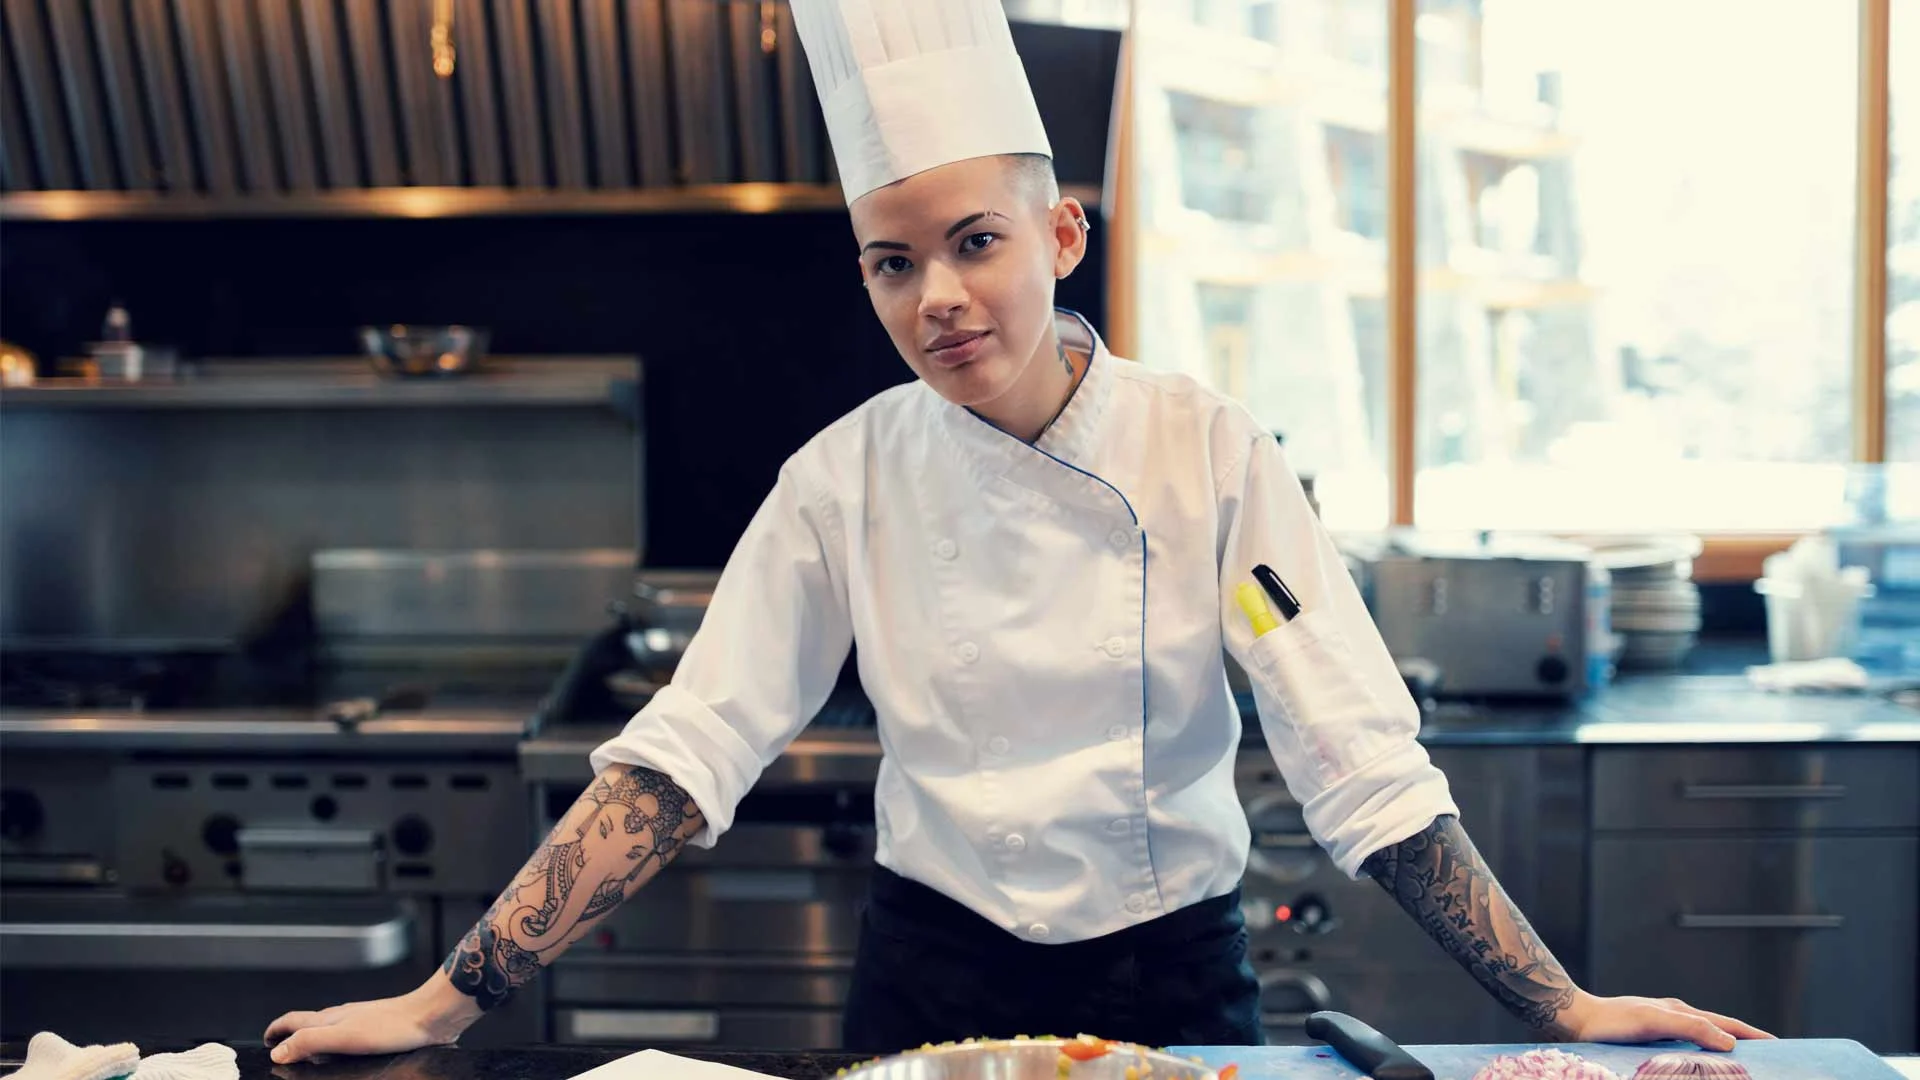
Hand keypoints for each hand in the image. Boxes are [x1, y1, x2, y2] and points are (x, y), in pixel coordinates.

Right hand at [263, 972, 483, 1063]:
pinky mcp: (379, 1029)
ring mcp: (361, 1021)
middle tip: (281, 1049)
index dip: (275, 1030)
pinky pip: (349, 1035)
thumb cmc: (394, 1026)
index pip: (293, 1020)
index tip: (266, 1041)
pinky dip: (337, 1045)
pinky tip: (347, 1054)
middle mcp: (343, 1016)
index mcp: (330, 1018)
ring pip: (329, 1028)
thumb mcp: (344, 1038)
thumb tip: (278, 1052)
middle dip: (291, 1035)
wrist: (432, 1016)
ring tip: (308, 1054)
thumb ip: (309, 1043)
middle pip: (308, 1023)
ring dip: (314, 1040)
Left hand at [1555, 991, 1775, 1050]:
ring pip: (1702, 1041)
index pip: (1727, 1025)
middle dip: (1744, 1044)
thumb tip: (1729, 1042)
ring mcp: (1662, 1027)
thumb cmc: (1611, 1022)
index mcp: (1681, 1011)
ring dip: (1723, 1053)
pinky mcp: (1648, 1040)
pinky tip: (1699, 1070)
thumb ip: (1691, 1028)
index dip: (1753, 1037)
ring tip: (1742, 1068)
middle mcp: (1674, 1017)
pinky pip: (1684, 1050)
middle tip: (1769, 1060)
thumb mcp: (1654, 1022)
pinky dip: (1700, 1058)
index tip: (1779, 1048)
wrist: (1573, 1020)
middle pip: (1719, 1031)